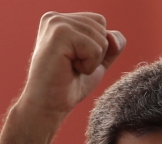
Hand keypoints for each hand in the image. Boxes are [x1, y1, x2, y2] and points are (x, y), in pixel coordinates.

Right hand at [0, 12, 125, 143]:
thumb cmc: (67, 86)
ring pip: (100, 38)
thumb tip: (113, 38)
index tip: (74, 61)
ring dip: (91, 61)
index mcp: (60, 19)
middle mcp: (55, 17)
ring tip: (70, 68)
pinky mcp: (59, 34)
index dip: (97, 46)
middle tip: (72, 67)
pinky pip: (95, 48)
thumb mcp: (96, 62)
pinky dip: (88, 65)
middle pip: (101, 26)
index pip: (99, 21)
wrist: (48, 107)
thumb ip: (111, 45)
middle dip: (95, 53)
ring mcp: (56, 23)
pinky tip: (69, 69)